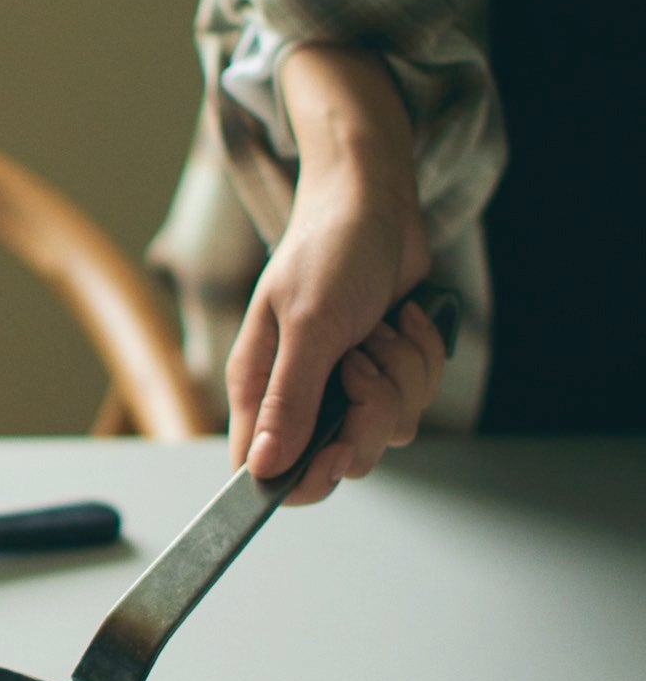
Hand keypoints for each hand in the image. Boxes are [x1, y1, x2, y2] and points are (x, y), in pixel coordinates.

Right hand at [226, 46, 446, 503]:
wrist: (375, 202)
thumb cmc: (328, 251)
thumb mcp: (308, 325)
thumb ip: (287, 401)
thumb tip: (263, 467)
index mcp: (260, 390)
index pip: (264, 471)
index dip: (302, 478)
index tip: (336, 451)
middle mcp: (299, 397)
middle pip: (340, 459)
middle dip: (370, 415)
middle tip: (363, 363)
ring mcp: (345, 388)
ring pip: (389, 430)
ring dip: (402, 376)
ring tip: (380, 328)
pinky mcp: (386, 372)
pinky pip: (418, 398)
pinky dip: (421, 358)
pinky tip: (401, 320)